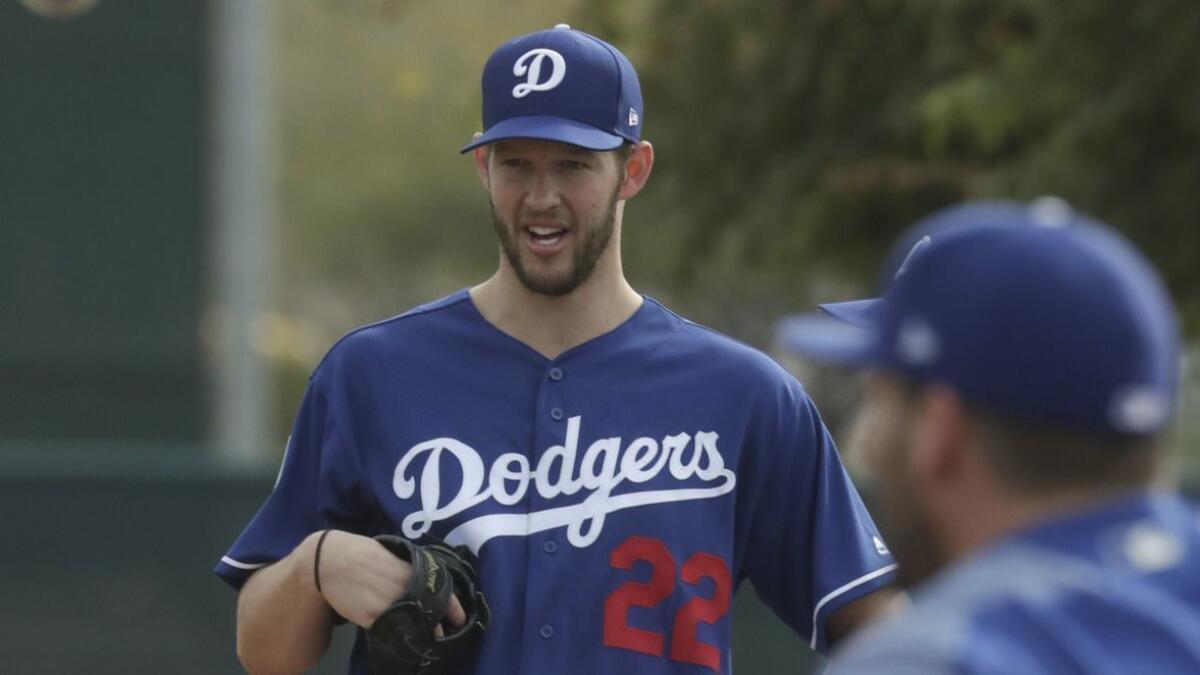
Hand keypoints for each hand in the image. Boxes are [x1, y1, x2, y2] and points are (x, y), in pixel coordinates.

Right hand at [314, 531, 466, 629]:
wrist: (330, 560)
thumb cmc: (361, 554)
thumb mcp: (391, 557)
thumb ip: (408, 571)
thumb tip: (423, 585)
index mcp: (411, 571)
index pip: (442, 593)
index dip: (453, 609)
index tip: (461, 620)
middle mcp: (404, 587)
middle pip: (430, 615)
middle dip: (436, 627)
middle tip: (439, 635)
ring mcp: (388, 603)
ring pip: (412, 626)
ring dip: (417, 634)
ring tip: (419, 638)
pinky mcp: (371, 617)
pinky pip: (390, 631)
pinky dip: (396, 635)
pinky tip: (396, 637)